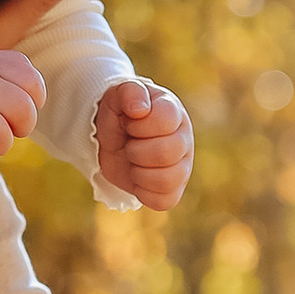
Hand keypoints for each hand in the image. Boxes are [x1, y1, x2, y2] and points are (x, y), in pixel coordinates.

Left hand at [96, 76, 192, 208]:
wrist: (111, 140)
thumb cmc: (120, 115)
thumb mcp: (117, 97)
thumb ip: (129, 92)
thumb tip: (140, 109)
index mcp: (173, 112)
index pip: (165, 120)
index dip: (139, 124)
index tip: (129, 121)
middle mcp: (184, 139)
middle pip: (167, 152)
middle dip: (135, 150)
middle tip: (128, 144)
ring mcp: (182, 167)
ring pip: (167, 179)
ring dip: (138, 172)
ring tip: (133, 161)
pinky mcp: (173, 191)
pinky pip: (163, 201)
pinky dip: (143, 192)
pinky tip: (137, 177)